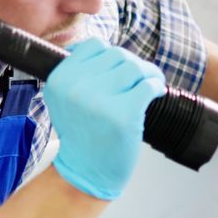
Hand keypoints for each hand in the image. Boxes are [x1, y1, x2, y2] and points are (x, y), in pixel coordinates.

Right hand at [41, 38, 167, 199]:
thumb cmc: (82, 134)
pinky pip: (148, 85)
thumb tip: (111, 51)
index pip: (94, 45)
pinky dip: (156, 86)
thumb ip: (80, 72)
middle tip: (140, 78)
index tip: (118, 69)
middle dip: (133, 64)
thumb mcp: (66, 99)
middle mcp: (76, 87)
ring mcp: (100, 100)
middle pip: (117, 55)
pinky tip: (156, 92)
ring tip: (151, 83)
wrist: (85, 171)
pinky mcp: (123, 114)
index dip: (111, 55)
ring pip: (134, 67)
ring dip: (148, 73)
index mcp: (60, 79)